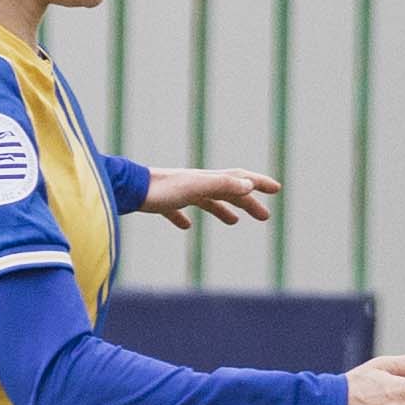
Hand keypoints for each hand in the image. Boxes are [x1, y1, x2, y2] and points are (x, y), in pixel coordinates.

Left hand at [143, 166, 278, 229]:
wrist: (127, 188)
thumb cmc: (162, 188)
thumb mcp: (197, 187)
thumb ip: (222, 185)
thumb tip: (248, 185)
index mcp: (207, 180)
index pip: (239, 178)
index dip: (259, 183)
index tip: (277, 189)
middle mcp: (196, 183)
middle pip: (228, 191)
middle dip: (248, 202)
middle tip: (264, 216)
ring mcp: (179, 192)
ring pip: (207, 200)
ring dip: (223, 209)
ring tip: (234, 222)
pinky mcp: (162, 202)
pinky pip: (179, 210)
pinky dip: (185, 217)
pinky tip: (186, 226)